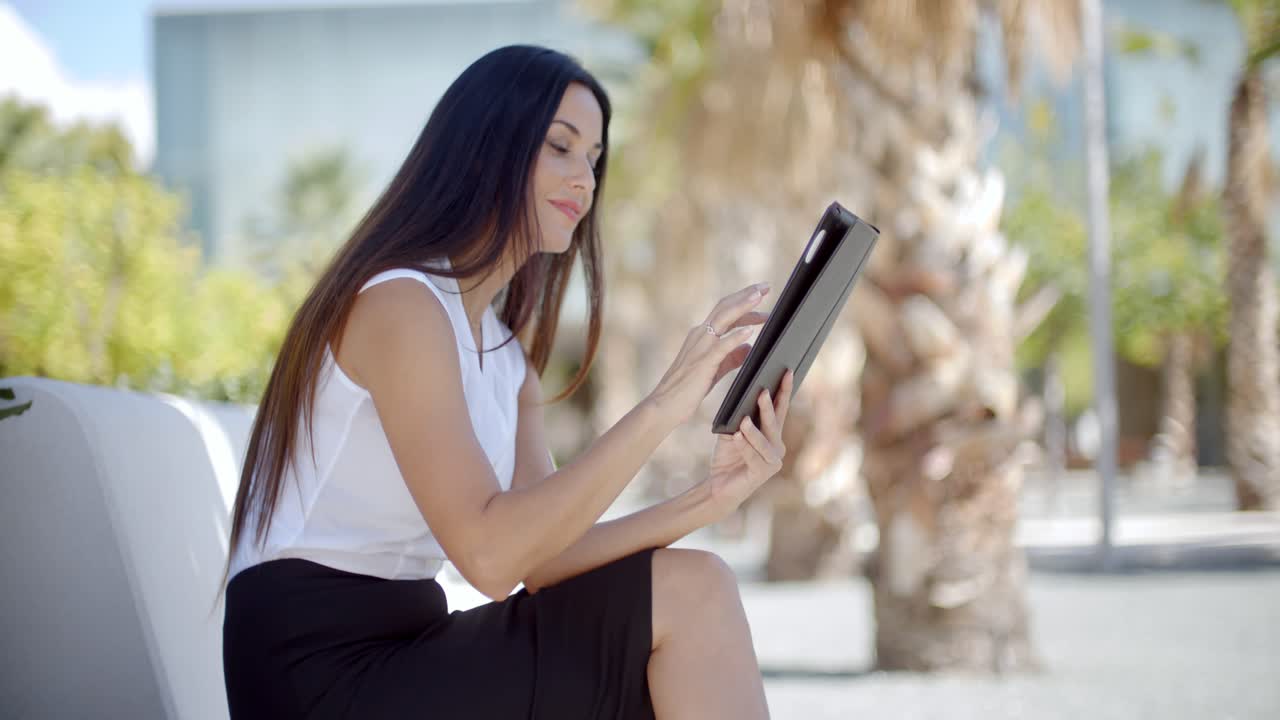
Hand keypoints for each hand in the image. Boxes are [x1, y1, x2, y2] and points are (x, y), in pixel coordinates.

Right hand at [646, 282, 769, 427]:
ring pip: (722, 320)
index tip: (761, 296)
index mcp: (701, 336)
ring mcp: (700, 348)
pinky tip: (749, 331)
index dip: (743, 302)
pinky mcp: (702, 364)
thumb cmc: (687, 389)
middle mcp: (699, 336)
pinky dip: (735, 337)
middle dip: (746, 295)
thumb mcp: (714, 369)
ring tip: (759, 297)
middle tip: (766, 286)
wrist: (664, 406)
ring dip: (742, 307)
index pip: (724, 311)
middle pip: (724, 307)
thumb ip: (732, 357)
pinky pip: (720, 347)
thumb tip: (750, 347)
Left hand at [701, 369, 792, 522]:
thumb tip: (743, 397)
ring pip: (764, 440)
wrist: (720, 485)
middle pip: (775, 422)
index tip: (786, 372)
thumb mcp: (733, 431)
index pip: (780, 408)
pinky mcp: (762, 473)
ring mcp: (772, 461)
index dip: (784, 390)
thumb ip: (741, 417)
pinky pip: (753, 456)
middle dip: (769, 406)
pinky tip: (737, 437)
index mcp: (773, 434)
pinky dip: (744, 446)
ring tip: (743, 420)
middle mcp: (777, 446)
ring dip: (753, 430)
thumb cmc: (728, 456)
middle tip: (762, 391)